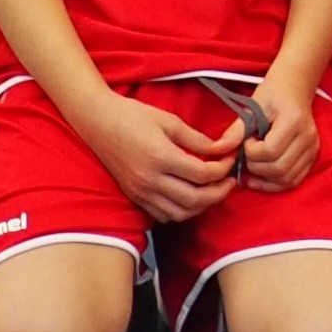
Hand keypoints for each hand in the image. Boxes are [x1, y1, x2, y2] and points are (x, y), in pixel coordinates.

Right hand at [85, 90, 239, 221]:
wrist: (99, 123)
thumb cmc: (134, 116)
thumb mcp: (170, 121)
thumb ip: (198, 139)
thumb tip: (224, 149)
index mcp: (161, 157)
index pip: (203, 174)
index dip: (223, 169)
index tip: (232, 159)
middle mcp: (149, 180)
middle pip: (194, 199)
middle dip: (219, 192)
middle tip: (230, 180)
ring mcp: (140, 192)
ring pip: (180, 213)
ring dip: (202, 206)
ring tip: (214, 190)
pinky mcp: (134, 197)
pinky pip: (163, 215)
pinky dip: (182, 211)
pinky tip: (190, 196)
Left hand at [240, 77, 319, 189]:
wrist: (295, 88)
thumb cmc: (273, 94)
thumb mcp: (253, 106)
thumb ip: (236, 130)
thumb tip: (218, 149)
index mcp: (294, 121)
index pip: (270, 151)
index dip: (251, 151)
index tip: (247, 140)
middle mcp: (308, 137)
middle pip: (278, 168)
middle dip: (256, 166)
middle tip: (248, 154)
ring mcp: (313, 148)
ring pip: (286, 179)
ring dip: (265, 178)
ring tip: (254, 163)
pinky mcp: (312, 156)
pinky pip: (293, 180)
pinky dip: (275, 184)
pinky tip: (260, 177)